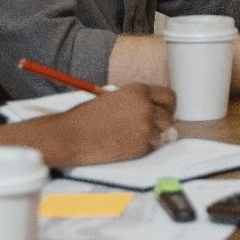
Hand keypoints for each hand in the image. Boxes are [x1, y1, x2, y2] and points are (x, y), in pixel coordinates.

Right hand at [43, 84, 175, 167]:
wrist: (71, 136)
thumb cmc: (86, 117)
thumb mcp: (114, 98)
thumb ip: (136, 101)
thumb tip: (154, 110)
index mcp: (139, 91)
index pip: (169, 97)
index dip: (168, 105)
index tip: (165, 111)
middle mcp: (146, 108)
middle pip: (169, 117)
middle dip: (162, 122)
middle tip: (151, 126)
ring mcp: (145, 129)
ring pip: (161, 134)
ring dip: (151, 136)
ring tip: (129, 136)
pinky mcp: (141, 147)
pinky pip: (150, 148)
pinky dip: (141, 148)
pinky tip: (123, 145)